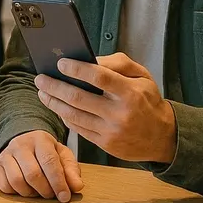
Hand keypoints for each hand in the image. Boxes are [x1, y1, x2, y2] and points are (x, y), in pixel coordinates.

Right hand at [0, 130, 83, 202]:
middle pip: (32, 174)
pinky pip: (5, 186)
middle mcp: (20, 145)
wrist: (24, 141)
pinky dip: (17, 193)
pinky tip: (25, 189)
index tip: (65, 196)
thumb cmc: (46, 151)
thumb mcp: (62, 156)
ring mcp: (6, 154)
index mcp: (40, 139)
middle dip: (45, 190)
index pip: (49, 162)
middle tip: (51, 194)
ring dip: (31, 193)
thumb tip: (77, 186)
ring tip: (38, 191)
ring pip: (17, 181)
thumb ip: (71, 170)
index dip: (58, 182)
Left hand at [35, 53, 175, 163]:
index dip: (76, 69)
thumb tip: (89, 58)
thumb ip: (118, 63)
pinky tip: (56, 106)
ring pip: (73, 114)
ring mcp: (111, 131)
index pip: (98, 77)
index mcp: (131, 92)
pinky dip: (64, 116)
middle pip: (78, 97)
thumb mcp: (142, 76)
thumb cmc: (148, 101)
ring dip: (53, 102)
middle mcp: (120, 113)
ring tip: (42, 92)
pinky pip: (77, 128)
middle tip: (40, 78)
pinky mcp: (105, 144)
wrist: (163, 136)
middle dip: (54, 86)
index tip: (60, 63)